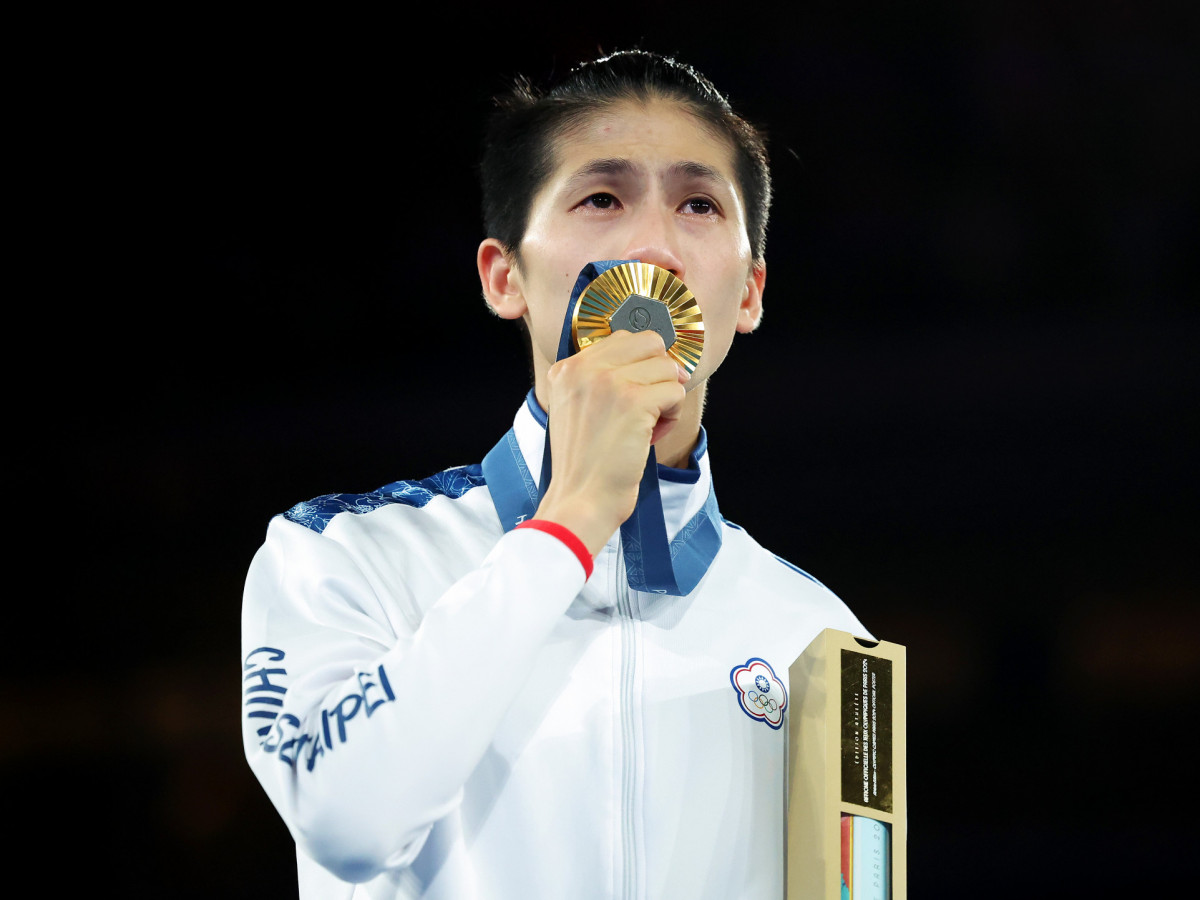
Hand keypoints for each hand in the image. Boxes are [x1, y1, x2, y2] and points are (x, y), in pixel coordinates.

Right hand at [534, 330, 688, 555]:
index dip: (641, 366)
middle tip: (647, 407)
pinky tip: (651, 435)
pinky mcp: (634, 401)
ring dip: (667, 398)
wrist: (581, 499)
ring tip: (647, 425)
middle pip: (650, 344)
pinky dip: (672, 416)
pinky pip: (676, 392)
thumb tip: (656, 357)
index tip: (633, 397)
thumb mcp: (575, 408)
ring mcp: (609, 382)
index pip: (623, 339)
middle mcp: (585, 368)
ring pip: (667, 368)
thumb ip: (600, 379)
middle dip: (658, 374)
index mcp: (567, 368)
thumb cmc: (585, 462)